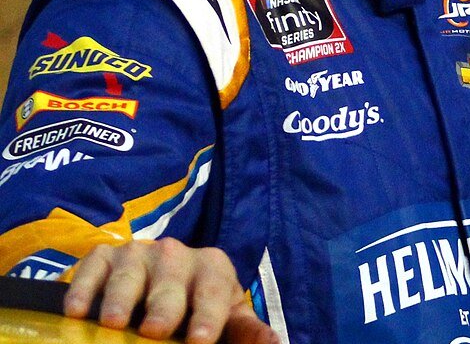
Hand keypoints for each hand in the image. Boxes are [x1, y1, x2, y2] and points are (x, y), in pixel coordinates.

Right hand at [63, 238, 277, 343]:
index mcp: (212, 267)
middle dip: (164, 306)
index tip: (199, 341)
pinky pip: (94, 265)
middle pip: (171, 280)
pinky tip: (76, 311)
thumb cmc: (198, 307)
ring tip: (113, 322)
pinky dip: (84, 286)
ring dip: (120, 297)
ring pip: (130, 271)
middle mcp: (176, 254)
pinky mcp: (105, 256)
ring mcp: (138, 253)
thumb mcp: (225, 318)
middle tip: (154, 330)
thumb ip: (245, 331)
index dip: (207, 316)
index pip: (212, 290)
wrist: (160, 285)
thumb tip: (274, 343)